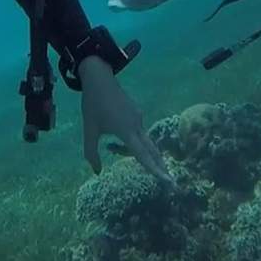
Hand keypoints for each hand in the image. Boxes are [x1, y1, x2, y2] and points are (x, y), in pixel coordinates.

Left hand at [78, 56, 171, 182]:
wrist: (100, 79)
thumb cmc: (93, 105)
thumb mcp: (89, 130)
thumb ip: (91, 152)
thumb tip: (97, 171)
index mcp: (126, 131)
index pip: (143, 155)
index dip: (155, 170)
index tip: (168, 181)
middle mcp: (137, 125)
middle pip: (152, 150)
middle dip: (161, 166)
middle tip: (171, 182)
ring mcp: (138, 118)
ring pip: (144, 140)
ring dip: (145, 153)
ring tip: (141, 162)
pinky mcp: (137, 113)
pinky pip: (140, 132)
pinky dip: (137, 141)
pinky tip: (125, 141)